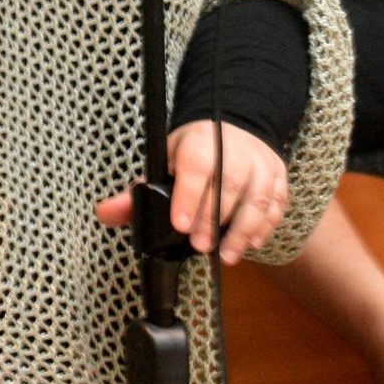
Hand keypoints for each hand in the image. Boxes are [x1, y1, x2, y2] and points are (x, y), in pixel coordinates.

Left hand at [94, 120, 287, 264]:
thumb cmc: (195, 152)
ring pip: (258, 196)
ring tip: (227, 255)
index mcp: (200, 139)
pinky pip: (276, 205)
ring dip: (243, 229)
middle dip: (214, 217)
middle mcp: (234, 147)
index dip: (190, 195)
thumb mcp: (165, 161)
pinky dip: (263, 227)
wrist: (233, 128)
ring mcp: (260, 162)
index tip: (180, 224)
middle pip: (229, 182)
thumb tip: (105, 213)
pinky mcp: (277, 178)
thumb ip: (137, 192)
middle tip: (200, 246)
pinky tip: (249, 244)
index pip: (197, 163)